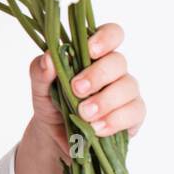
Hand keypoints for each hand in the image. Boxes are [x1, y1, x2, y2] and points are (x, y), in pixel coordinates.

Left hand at [29, 22, 145, 156]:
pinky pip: (134, 112)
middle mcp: (114, 70)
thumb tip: (48, 58)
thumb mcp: (39, 89)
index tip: (90, 51)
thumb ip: (40, 71)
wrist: (56, 140)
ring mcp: (126, 92)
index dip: (106, 38)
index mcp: (94, 54)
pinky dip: (115, 121)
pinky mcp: (133, 116)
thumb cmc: (53, 105)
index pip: (112, 34)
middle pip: (119, 61)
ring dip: (105, 101)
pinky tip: (97, 128)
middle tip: (77, 90)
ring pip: (128, 87)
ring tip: (84, 114)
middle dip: (98, 75)